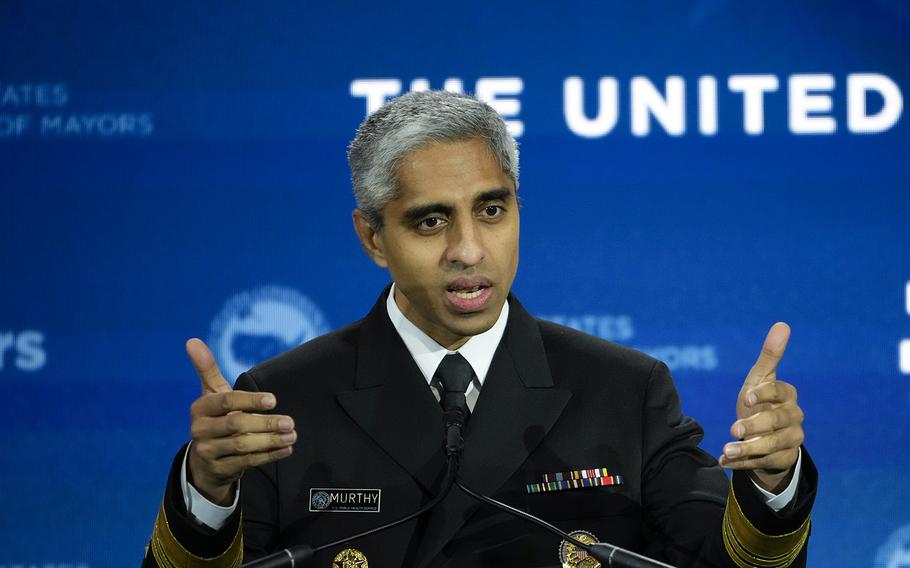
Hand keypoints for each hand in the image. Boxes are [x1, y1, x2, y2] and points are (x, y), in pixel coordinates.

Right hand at [185, 338, 296, 504]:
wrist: (205, 460)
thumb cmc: (215, 418)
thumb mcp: (211, 393)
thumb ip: (207, 368)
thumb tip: (192, 340)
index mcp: (200, 407)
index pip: (227, 401)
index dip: (251, 400)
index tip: (273, 400)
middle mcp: (200, 430)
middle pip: (236, 425)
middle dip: (266, 423)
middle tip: (290, 422)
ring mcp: (208, 452)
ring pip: (242, 446)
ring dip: (270, 441)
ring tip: (292, 435)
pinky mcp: (219, 470)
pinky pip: (246, 463)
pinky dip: (269, 456)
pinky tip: (286, 449)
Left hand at [719, 323, 804, 492]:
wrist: (765, 436)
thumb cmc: (760, 402)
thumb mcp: (760, 379)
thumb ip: (770, 355)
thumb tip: (782, 324)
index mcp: (787, 395)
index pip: (780, 391)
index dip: (764, 394)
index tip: (746, 396)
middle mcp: (794, 418)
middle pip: (778, 422)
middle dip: (755, 426)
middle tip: (733, 428)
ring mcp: (790, 441)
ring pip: (772, 446)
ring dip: (748, 449)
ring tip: (726, 450)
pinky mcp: (782, 460)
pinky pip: (762, 463)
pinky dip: (741, 463)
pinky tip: (724, 462)